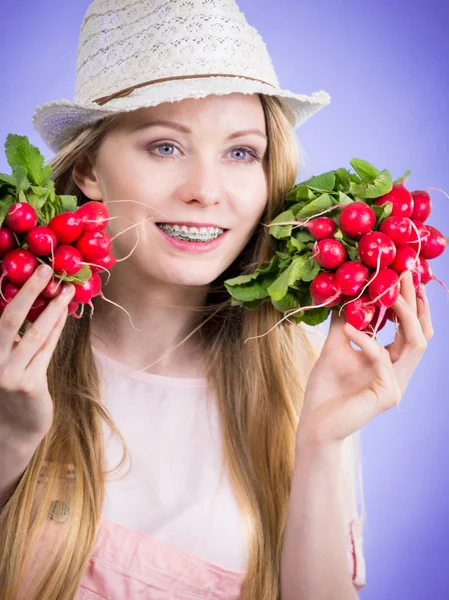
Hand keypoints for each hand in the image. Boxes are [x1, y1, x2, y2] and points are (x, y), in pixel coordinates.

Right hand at [0, 265, 74, 442]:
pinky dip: (56, 330)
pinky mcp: (29, 385)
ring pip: (34, 334)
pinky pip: (45, 351)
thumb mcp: (6, 361)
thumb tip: (32, 301)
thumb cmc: (11, 391)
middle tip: (46, 270)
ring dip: (52, 309)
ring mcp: (8, 374)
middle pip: (9, 319)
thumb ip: (12, 338)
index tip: (29, 270)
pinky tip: (65, 315)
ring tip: (66, 290)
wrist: (14, 430)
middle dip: (29, 291)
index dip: (13, 292)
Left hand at [298, 271, 433, 446]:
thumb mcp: (336, 347)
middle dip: (415, 302)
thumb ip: (346, 323)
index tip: (403, 275)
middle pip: (421, 333)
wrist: (314, 422)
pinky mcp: (386, 395)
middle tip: (405, 275)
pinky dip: (366, 340)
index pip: (411, 329)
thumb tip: (347, 294)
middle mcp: (400, 373)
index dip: (411, 303)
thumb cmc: (325, 389)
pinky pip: (382, 359)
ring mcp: (397, 385)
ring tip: (385, 293)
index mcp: (392, 362)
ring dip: (403, 315)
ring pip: (415, 344)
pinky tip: (349, 329)